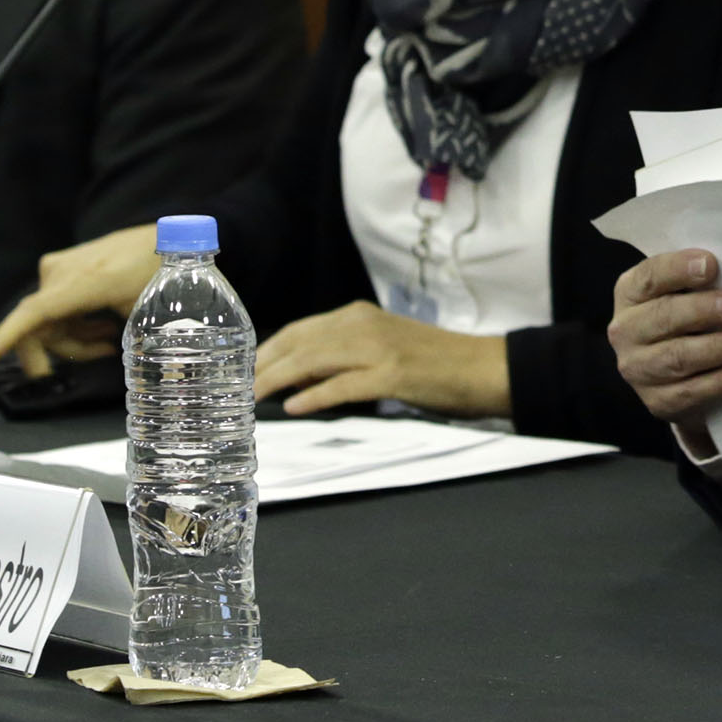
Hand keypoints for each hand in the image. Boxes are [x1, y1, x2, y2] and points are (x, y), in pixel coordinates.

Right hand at [0, 223, 159, 371]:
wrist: (161, 240)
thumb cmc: (156, 273)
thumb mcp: (142, 313)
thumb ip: (118, 339)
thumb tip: (113, 365)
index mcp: (82, 283)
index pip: (36, 311)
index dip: (10, 334)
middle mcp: (60, 273)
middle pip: (41, 326)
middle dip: (64, 350)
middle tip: (91, 361)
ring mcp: (57, 268)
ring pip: (49, 320)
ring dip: (75, 338)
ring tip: (109, 343)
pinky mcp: (61, 268)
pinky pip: (56, 306)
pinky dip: (75, 323)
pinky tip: (103, 329)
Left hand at [254, 301, 509, 417]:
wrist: (482, 368)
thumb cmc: (433, 364)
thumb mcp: (381, 350)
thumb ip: (341, 358)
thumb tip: (296, 379)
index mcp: (359, 315)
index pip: (300, 330)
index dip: (268, 350)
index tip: (244, 370)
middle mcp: (364, 325)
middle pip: (300, 343)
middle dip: (264, 366)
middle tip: (238, 389)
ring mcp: (379, 348)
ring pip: (314, 359)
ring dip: (279, 379)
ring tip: (254, 398)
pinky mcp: (394, 374)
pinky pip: (344, 384)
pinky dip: (316, 395)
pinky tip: (295, 406)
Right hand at [606, 249, 721, 458]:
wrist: (674, 372)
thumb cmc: (686, 318)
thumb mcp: (685, 292)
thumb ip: (703, 281)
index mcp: (630, 292)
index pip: (650, 276)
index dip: (679, 270)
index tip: (711, 265)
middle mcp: (626, 331)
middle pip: (664, 317)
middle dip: (705, 310)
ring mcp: (638, 369)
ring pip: (678, 358)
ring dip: (719, 348)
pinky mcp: (657, 401)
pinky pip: (690, 393)